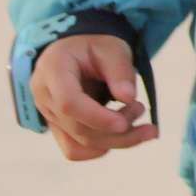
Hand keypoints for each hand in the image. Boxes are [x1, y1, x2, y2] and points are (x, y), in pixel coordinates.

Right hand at [33, 32, 155, 159]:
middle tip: (150, 125)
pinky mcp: (59, 128)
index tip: (126, 123)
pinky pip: (75, 149)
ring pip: (77, 145)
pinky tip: (125, 134)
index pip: (69, 103)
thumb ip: (120, 70)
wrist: (76, 50)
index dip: (97, 117)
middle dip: (118, 133)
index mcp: (53, 71)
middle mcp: (45, 98)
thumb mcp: (112, 47)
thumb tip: (129, 98)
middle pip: (78, 129)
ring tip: (144, 128)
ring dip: (114, 143)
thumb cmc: (94, 45)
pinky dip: (102, 147)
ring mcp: (49, 116)